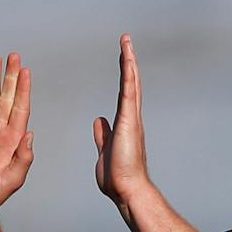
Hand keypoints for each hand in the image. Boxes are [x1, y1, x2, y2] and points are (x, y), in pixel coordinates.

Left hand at [93, 34, 150, 203]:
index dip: (124, 75)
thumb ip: (104, 134)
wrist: (127, 190)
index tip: (123, 59)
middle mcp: (131, 118)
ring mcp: (131, 119)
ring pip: (131, 84)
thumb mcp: (105, 149)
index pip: (124, 93)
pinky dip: (128, 76)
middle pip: (131, 83)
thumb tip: (99, 120)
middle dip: (128, 61)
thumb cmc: (118, 177)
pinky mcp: (129, 122)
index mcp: (125, 124)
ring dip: (129, 61)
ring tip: (126, 42)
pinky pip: (128, 93)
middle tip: (126, 42)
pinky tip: (128, 60)